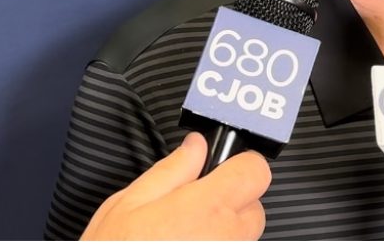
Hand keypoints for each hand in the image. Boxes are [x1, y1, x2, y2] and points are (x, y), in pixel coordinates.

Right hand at [81, 132, 270, 240]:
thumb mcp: (128, 204)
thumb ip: (170, 170)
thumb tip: (194, 147)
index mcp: (207, 208)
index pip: (255, 171)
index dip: (240, 164)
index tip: (223, 167)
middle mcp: (228, 236)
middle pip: (252, 207)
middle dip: (229, 202)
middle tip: (191, 209)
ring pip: (243, 236)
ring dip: (222, 232)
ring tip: (183, 237)